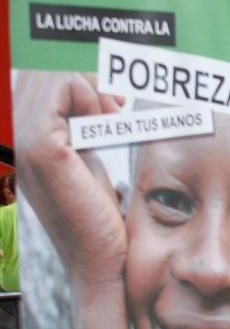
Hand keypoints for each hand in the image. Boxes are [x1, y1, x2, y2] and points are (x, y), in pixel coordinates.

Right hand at [14, 72, 125, 285]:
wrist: (103, 261)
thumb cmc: (102, 216)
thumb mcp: (86, 157)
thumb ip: (80, 123)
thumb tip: (98, 88)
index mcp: (21, 134)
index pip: (39, 74)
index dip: (79, 76)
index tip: (113, 100)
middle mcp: (12, 133)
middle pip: (45, 66)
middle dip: (89, 76)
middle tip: (117, 104)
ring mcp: (21, 139)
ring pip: (56, 71)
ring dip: (95, 86)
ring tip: (114, 114)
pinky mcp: (42, 147)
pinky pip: (65, 86)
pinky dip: (94, 96)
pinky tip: (109, 122)